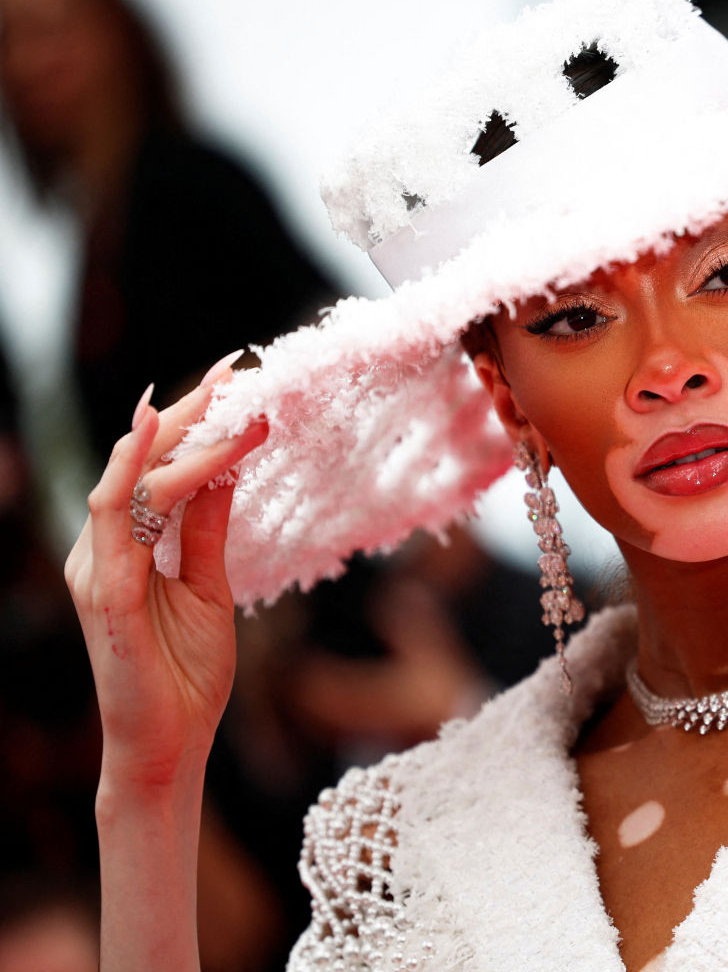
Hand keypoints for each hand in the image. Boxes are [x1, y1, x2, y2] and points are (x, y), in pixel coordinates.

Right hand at [65, 373, 268, 786]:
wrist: (172, 746)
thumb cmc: (186, 674)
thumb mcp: (208, 586)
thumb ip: (207, 530)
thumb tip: (227, 471)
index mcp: (128, 548)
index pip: (159, 470)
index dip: (196, 424)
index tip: (241, 383)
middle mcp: (103, 549)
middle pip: (142, 463)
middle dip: (190, 412)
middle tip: (237, 370)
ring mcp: (97, 568)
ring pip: (131, 480)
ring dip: (178, 434)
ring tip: (219, 392)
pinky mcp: (103, 591)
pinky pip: (113, 517)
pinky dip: (132, 471)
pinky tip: (155, 433)